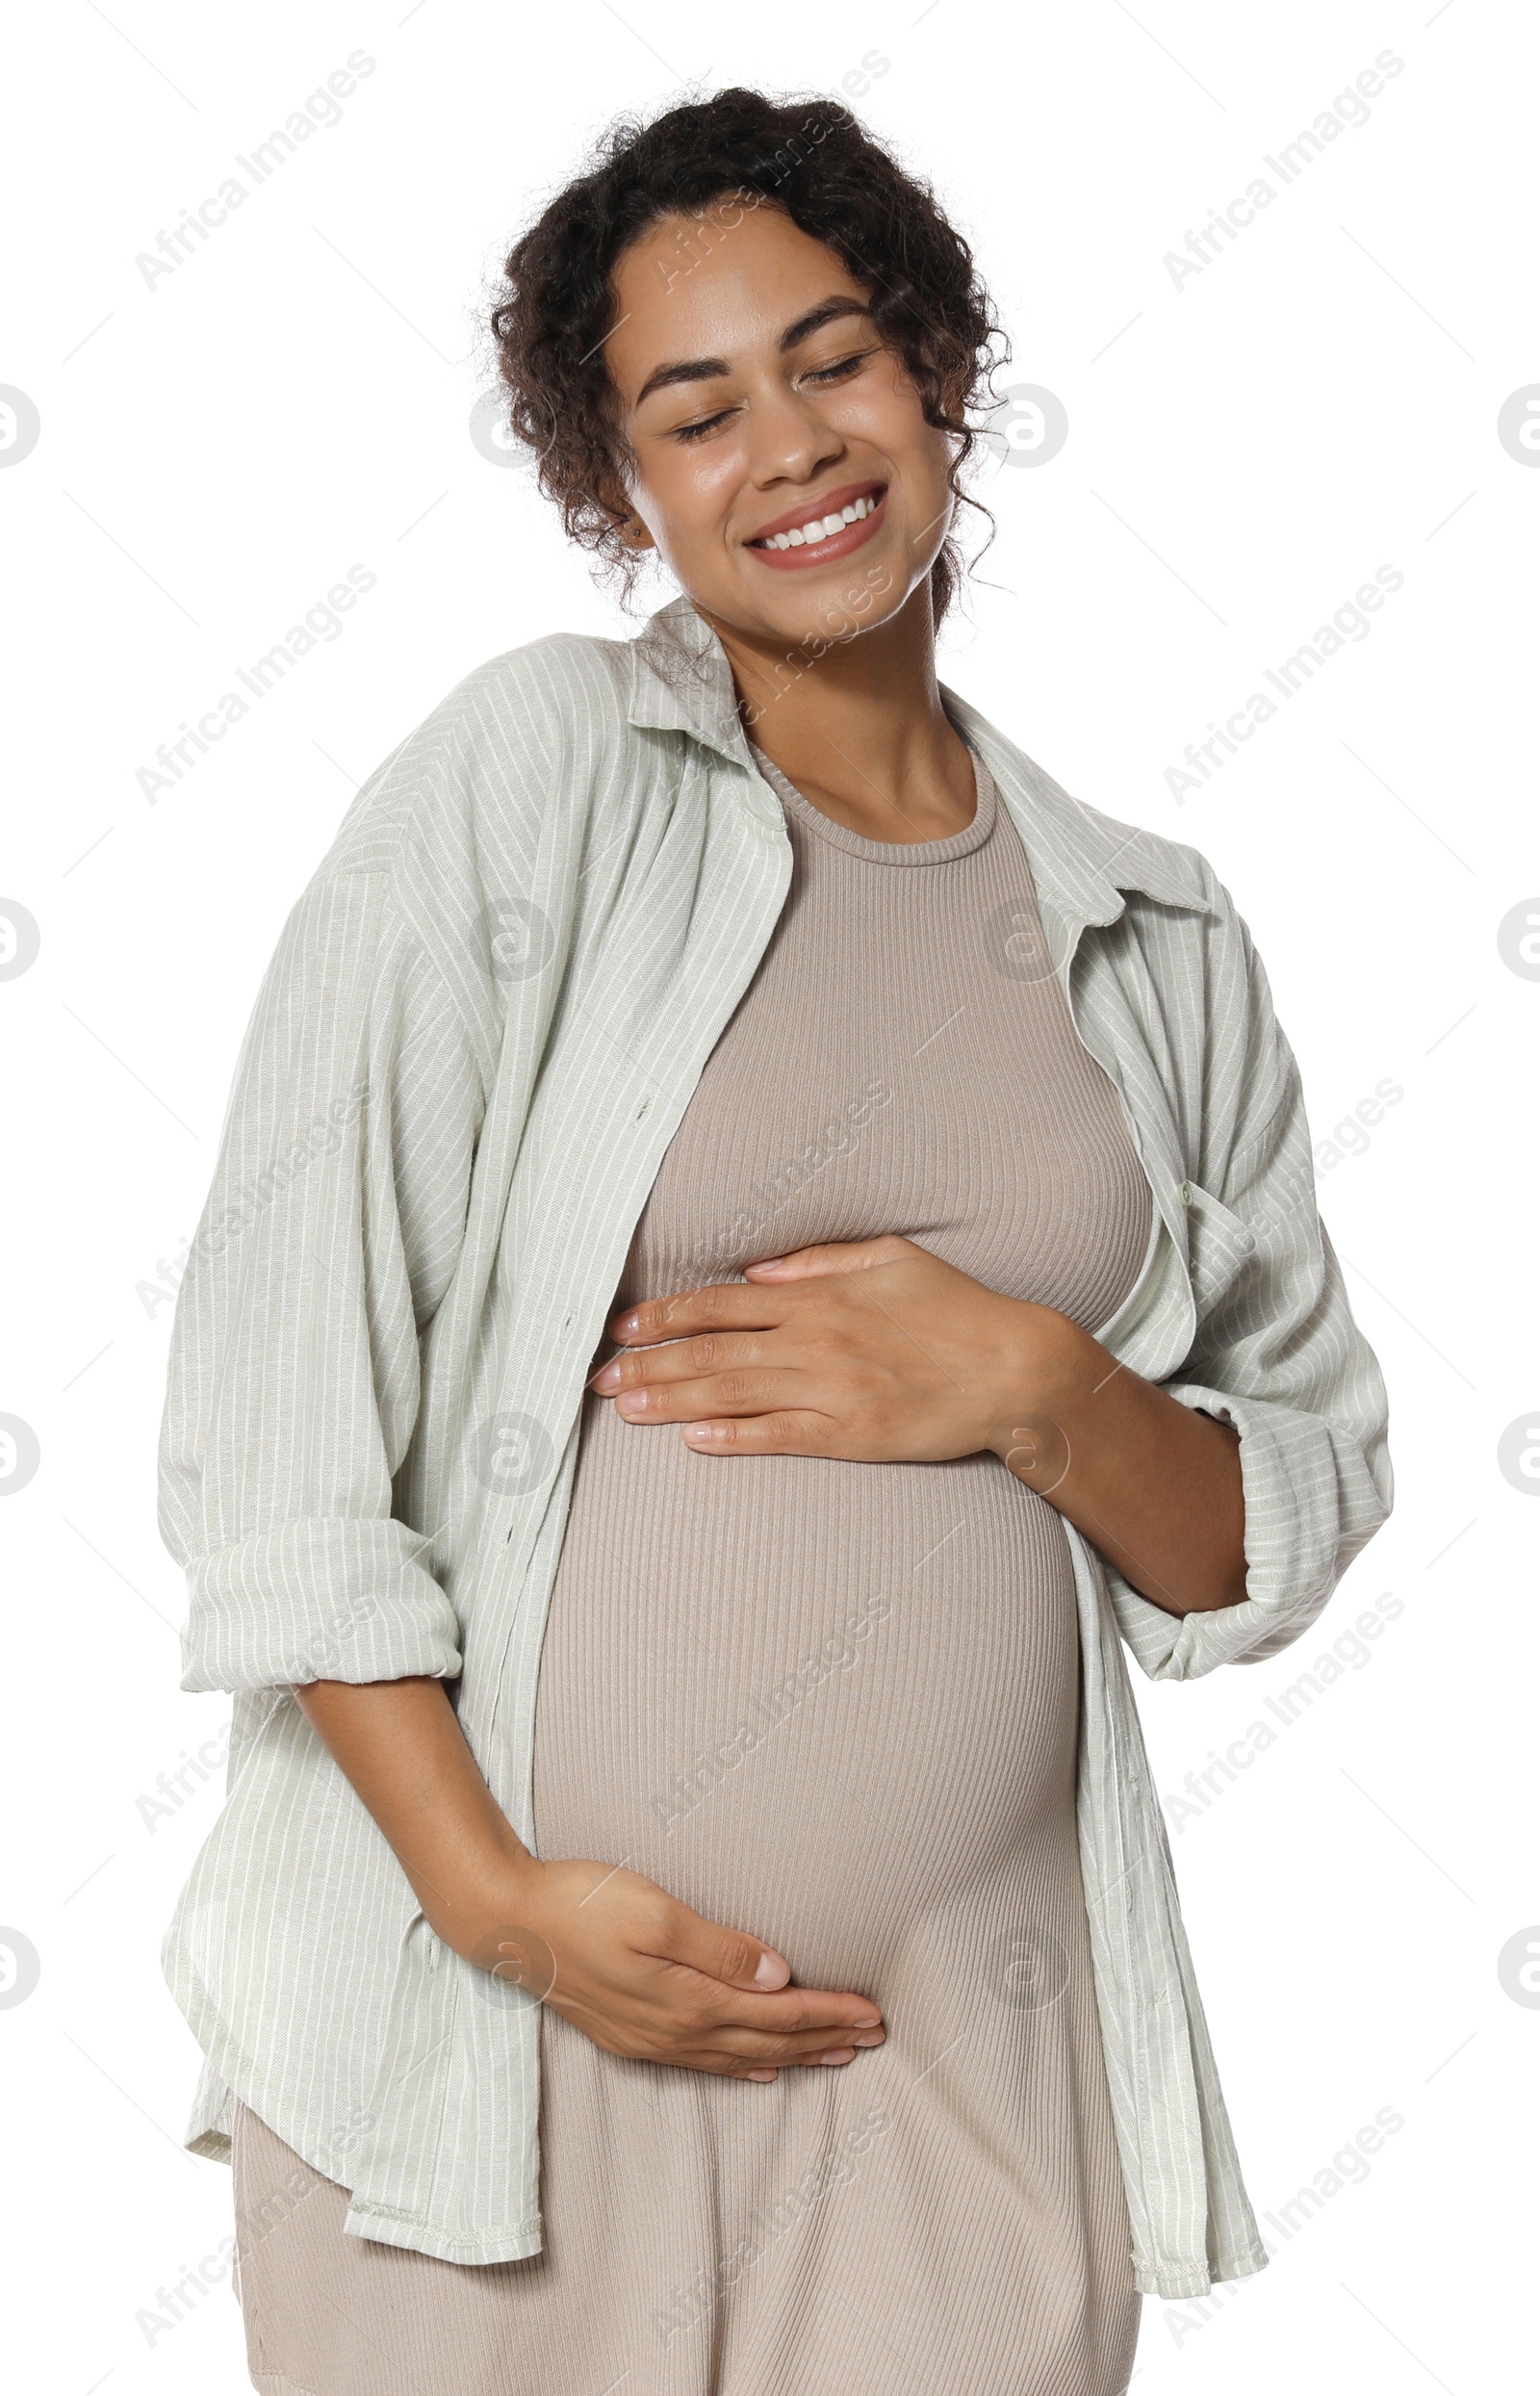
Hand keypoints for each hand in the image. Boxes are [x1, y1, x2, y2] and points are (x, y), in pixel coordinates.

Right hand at [465, 1854, 885, 2081]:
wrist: (508, 1925)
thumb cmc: (581, 1902)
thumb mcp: (654, 1911)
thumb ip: (719, 1947)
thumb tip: (779, 1974)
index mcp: (689, 1999)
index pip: (778, 2012)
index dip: (829, 2013)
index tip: (873, 2012)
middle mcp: (676, 2030)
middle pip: (768, 2042)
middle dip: (825, 2038)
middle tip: (875, 2036)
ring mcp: (652, 2039)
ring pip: (741, 2057)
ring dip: (794, 2056)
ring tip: (837, 2054)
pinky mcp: (632, 2036)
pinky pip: (705, 2063)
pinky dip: (744, 2067)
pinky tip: (761, 2068)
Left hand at [589, 1233, 1073, 1464]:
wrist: (1013, 1368)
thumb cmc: (956, 1310)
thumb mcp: (891, 1257)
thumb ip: (820, 1260)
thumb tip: (760, 1266)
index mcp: (818, 1295)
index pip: (722, 1302)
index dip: (665, 1316)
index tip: (623, 1327)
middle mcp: (815, 1339)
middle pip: (712, 1350)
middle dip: (648, 1363)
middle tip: (597, 1376)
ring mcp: (831, 1389)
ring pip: (733, 1392)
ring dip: (672, 1400)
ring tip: (624, 1407)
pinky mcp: (852, 1434)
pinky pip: (780, 1435)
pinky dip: (733, 1437)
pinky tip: (692, 1440)